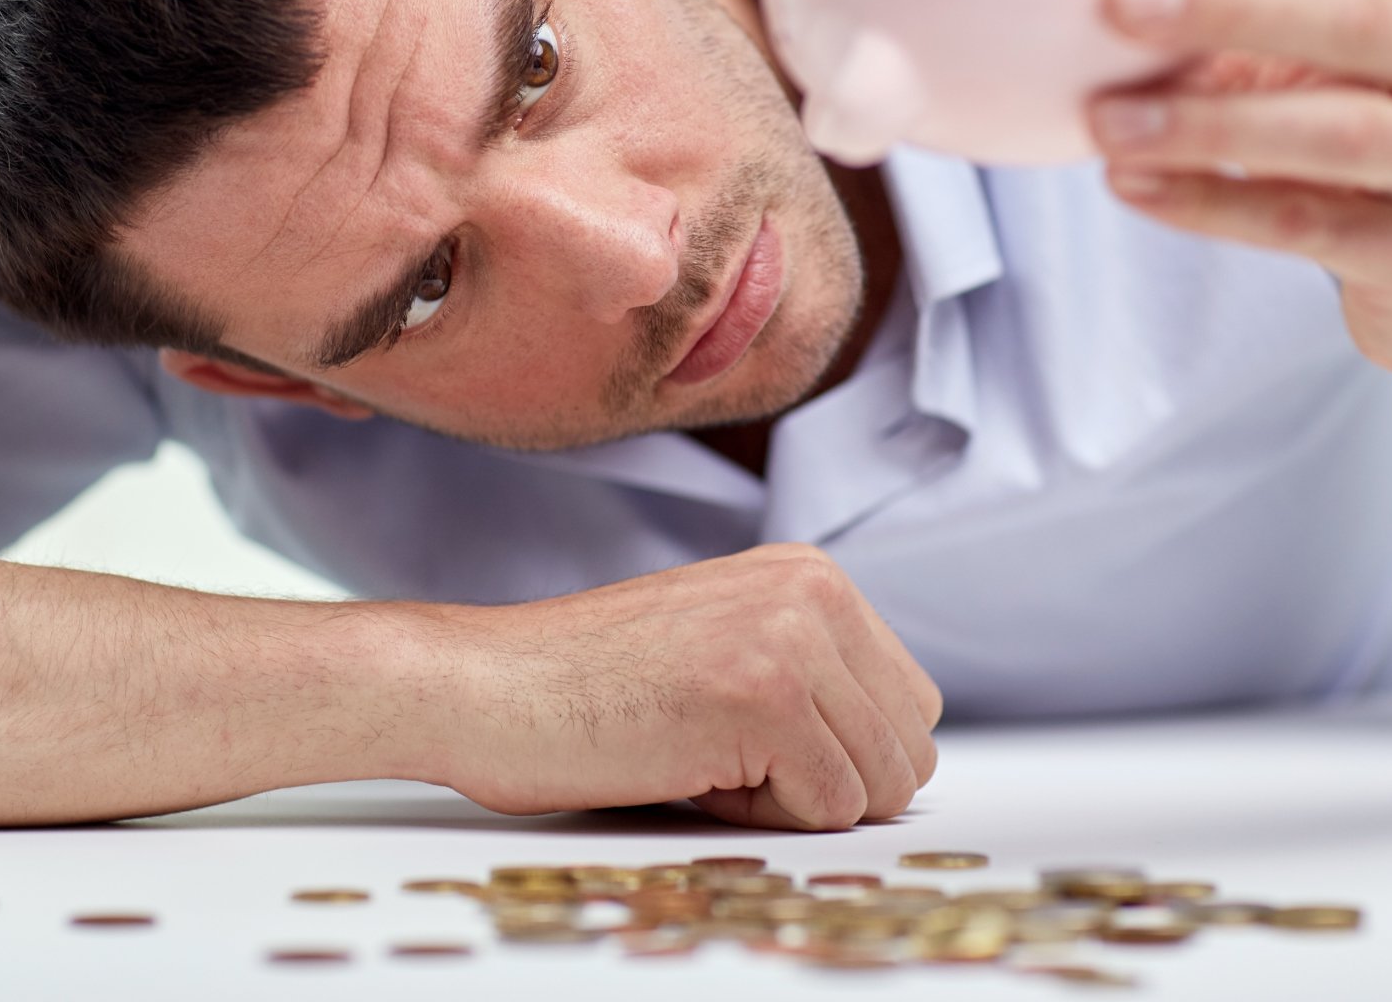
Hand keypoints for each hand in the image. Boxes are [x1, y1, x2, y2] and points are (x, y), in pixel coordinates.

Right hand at [428, 543, 941, 830]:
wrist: (483, 686)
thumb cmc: (582, 685)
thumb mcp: (723, 644)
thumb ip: (813, 674)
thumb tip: (898, 759)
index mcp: (809, 575)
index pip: (909, 706)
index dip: (835, 752)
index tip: (744, 734)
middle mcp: (812, 591)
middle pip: (909, 749)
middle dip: (826, 781)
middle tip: (719, 749)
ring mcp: (790, 639)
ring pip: (878, 785)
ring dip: (791, 799)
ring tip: (700, 751)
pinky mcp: (765, 696)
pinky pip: (827, 809)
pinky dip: (757, 816)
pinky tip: (683, 765)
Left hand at [1089, 0, 1391, 391]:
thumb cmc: (1369, 130)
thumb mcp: (1320, 52)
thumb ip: (1235, 5)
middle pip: (1355, 20)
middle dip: (1231, 7)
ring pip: (1339, 132)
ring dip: (1209, 124)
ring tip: (1104, 121)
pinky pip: (1310, 223)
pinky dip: (1211, 204)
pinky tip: (1132, 185)